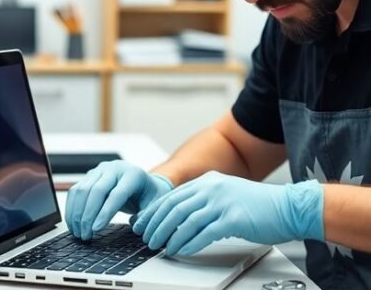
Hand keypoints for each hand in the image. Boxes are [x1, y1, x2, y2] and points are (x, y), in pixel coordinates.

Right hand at [65, 160, 172, 240]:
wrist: (142, 182)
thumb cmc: (149, 196)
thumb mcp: (154, 204)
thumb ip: (147, 215)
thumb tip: (134, 225)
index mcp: (133, 174)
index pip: (117, 193)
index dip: (105, 212)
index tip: (96, 230)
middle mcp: (115, 168)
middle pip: (97, 190)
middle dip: (88, 215)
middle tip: (85, 236)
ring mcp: (100, 170)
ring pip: (83, 189)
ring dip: (77, 213)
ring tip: (78, 233)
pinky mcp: (90, 175)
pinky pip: (76, 190)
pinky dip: (72, 208)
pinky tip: (73, 224)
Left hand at [132, 171, 323, 256]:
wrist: (287, 207)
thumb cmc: (257, 205)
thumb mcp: (226, 194)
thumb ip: (205, 200)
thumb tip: (181, 216)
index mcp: (208, 181)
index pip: (173, 195)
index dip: (155, 210)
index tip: (144, 222)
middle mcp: (212, 187)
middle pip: (174, 206)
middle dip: (157, 223)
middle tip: (146, 237)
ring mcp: (222, 201)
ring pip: (186, 219)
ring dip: (170, 235)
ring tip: (160, 247)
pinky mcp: (233, 218)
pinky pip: (204, 232)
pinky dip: (190, 243)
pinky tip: (182, 251)